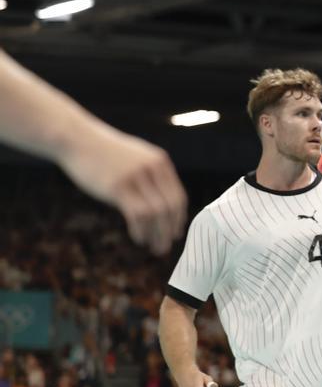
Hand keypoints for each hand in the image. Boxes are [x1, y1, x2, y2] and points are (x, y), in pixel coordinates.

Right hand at [61, 124, 186, 254]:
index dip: (178, 218)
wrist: (78, 139)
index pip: (178, 196)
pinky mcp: (117, 186)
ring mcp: (135, 177)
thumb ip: (151, 175)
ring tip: (154, 248)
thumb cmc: (105, 152)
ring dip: (156, 234)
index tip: (175, 232)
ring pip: (155, 213)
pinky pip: (137, 214)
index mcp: (160, 162)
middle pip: (170, 207)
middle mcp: (152, 169)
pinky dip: (141, 230)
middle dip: (170, 230)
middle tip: (165, 247)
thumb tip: (160, 203)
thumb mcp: (136, 157)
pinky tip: (139, 238)